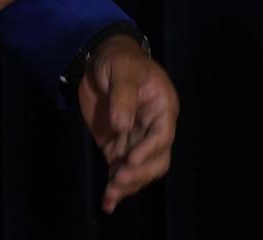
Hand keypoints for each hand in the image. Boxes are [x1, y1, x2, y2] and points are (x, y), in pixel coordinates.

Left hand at [78, 36, 178, 212]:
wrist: (99, 60)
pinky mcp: (117, 147)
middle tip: (119, 179)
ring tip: (110, 194)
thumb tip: (122, 126)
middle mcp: (152, 128)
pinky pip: (121, 172)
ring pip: (140, 171)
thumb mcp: (122, 70)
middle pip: (156, 160)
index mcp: (161, 108)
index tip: (130, 160)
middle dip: (140, 173)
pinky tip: (108, 203)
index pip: (162, 135)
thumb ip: (123, 96)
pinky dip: (116, 188)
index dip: (149, 150)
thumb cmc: (119, 59)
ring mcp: (135, 140)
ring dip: (128, 185)